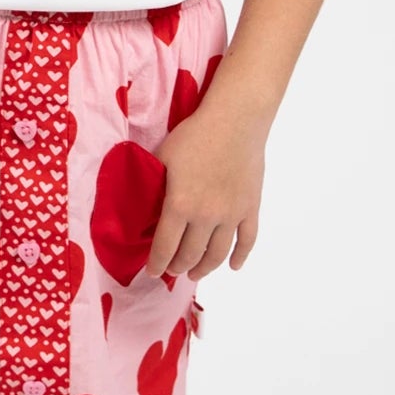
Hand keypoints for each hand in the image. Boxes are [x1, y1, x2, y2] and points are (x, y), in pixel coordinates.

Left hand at [144, 104, 265, 281]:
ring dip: (204, 268)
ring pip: (217, 254)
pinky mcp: (251, 208)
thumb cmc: (194, 136)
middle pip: (190, 254)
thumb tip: (144, 209)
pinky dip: (240, 257)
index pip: (165, 247)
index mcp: (180, 205)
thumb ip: (154, 187)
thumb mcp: (163, 158)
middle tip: (172, 270)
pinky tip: (232, 266)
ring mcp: (232, 215)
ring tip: (196, 273)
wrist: (235, 121)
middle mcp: (206, 217)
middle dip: (178, 267)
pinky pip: (247, 240)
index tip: (152, 272)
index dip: (157, 264)